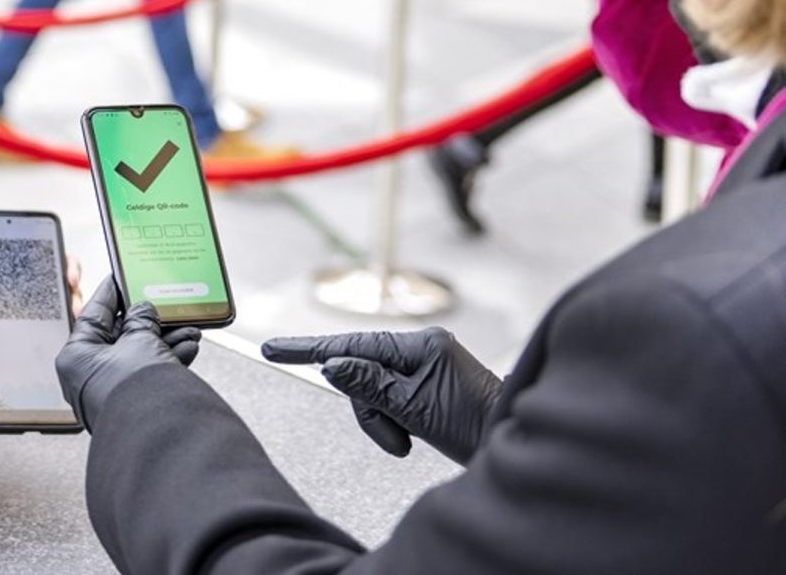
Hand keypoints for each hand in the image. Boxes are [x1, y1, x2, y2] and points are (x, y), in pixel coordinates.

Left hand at [0, 257, 84, 333]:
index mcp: (11, 268)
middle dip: (73, 284)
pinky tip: (66, 332)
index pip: (46, 255)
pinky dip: (65, 325)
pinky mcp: (36, 325)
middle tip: (72, 295)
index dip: (62, 260)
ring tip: (72, 316)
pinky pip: (56, 323)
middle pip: (62, 276)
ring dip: (72, 305)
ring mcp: (35, 305)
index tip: (66, 272)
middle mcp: (28, 284)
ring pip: (64, 299)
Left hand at [56, 279, 200, 430]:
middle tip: (162, 304)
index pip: (93, 316)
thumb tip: (144, 311)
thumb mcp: (139, 340)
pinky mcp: (132, 403)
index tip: (120, 278)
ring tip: (187, 329)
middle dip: (147, 321)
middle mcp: (89, 375)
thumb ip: (141, 320)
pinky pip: (149, 373)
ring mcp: (110, 391)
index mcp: (77, 357)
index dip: (110, 294)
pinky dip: (168, 359)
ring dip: (164, 339)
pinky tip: (187, 347)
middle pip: (120, 336)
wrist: (158, 433)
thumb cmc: (134, 390)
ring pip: (139, 354)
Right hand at [262, 328, 501, 464]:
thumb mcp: (414, 409)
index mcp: (420, 345)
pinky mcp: (427, 383)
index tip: (273, 349)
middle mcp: (422, 348)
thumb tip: (331, 363)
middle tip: (393, 435)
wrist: (512, 443)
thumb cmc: (475, 426)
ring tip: (407, 441)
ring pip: (373, 391)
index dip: (308, 348)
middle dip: (369, 409)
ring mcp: (425, 365)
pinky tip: (412, 436)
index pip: (352, 343)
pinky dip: (393, 421)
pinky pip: (389, 399)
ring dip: (382, 421)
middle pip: (361, 372)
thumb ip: (368, 384)